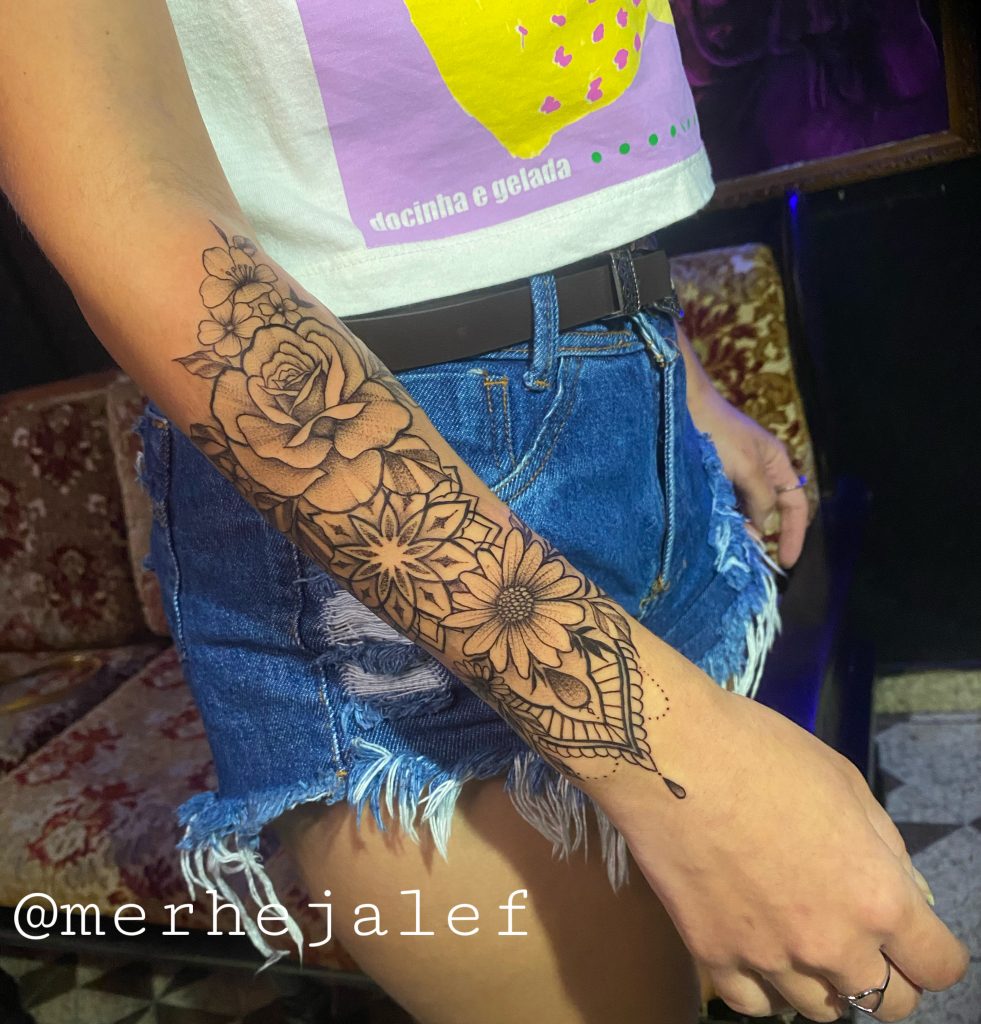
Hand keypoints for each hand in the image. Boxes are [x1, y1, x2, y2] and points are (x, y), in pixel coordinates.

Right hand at [605, 676, 969, 1021]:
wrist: (671, 755)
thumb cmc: (762, 751)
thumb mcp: (845, 781)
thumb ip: (885, 848)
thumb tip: (908, 895)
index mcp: (877, 896)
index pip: (938, 967)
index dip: (931, 951)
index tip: (914, 937)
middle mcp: (832, 944)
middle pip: (887, 1004)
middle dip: (885, 976)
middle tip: (858, 939)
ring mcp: (771, 958)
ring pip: (820, 1010)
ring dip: (822, 982)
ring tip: (800, 938)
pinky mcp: (714, 957)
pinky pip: (755, 1005)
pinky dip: (765, 987)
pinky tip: (759, 954)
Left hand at [688, 380, 808, 569]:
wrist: (681, 406)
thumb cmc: (719, 431)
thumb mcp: (746, 467)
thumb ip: (759, 499)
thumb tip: (760, 529)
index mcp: (777, 463)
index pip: (796, 505)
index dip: (794, 534)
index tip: (786, 562)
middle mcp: (760, 470)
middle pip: (768, 511)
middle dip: (761, 535)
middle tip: (748, 559)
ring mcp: (735, 473)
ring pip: (743, 510)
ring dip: (738, 528)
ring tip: (728, 547)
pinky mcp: (713, 475)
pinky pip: (723, 503)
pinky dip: (722, 518)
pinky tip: (712, 529)